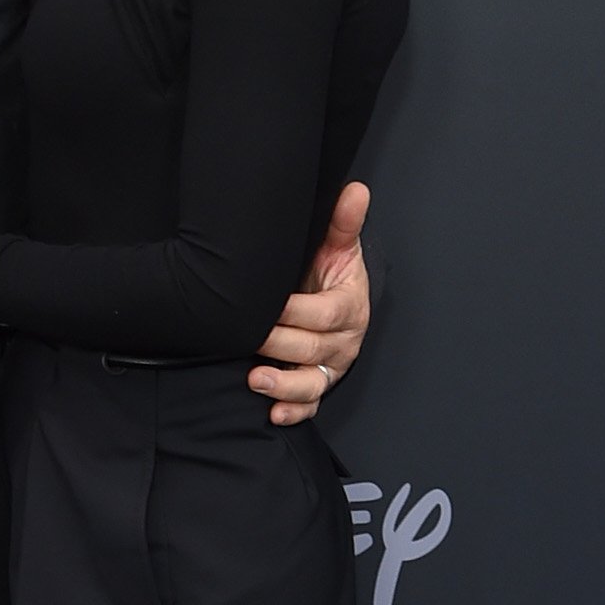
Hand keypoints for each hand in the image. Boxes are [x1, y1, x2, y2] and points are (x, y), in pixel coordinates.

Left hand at [249, 179, 370, 426]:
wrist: (334, 299)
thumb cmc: (331, 273)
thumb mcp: (338, 248)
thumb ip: (342, 223)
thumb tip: (355, 189)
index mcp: (349, 306)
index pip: (325, 314)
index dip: (298, 312)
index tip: (271, 305)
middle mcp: (343, 341)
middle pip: (312, 349)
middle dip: (279, 345)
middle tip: (249, 337)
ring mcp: (331, 367)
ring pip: (312, 384)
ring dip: (284, 386)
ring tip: (256, 379)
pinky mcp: (319, 385)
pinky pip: (310, 404)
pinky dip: (293, 412)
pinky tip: (272, 415)